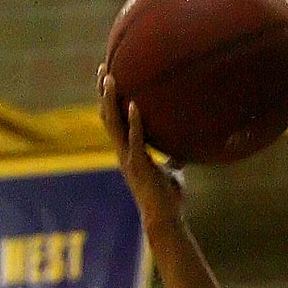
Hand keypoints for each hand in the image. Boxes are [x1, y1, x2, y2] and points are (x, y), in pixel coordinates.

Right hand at [98, 67, 183, 232]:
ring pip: (113, 124)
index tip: (109, 78)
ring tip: (110, 78)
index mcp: (129, 151)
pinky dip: (135, 122)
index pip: (114, 120)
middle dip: (103, 93)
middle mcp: (123, 152)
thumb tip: (184, 148)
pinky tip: (136, 104)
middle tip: (103, 69)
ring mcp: (128, 158)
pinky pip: (135, 140)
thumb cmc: (169, 197)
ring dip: (111, 101)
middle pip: (107, 117)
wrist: (165, 218)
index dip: (109, 100)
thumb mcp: (172, 171)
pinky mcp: (138, 166)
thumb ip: (173, 157)